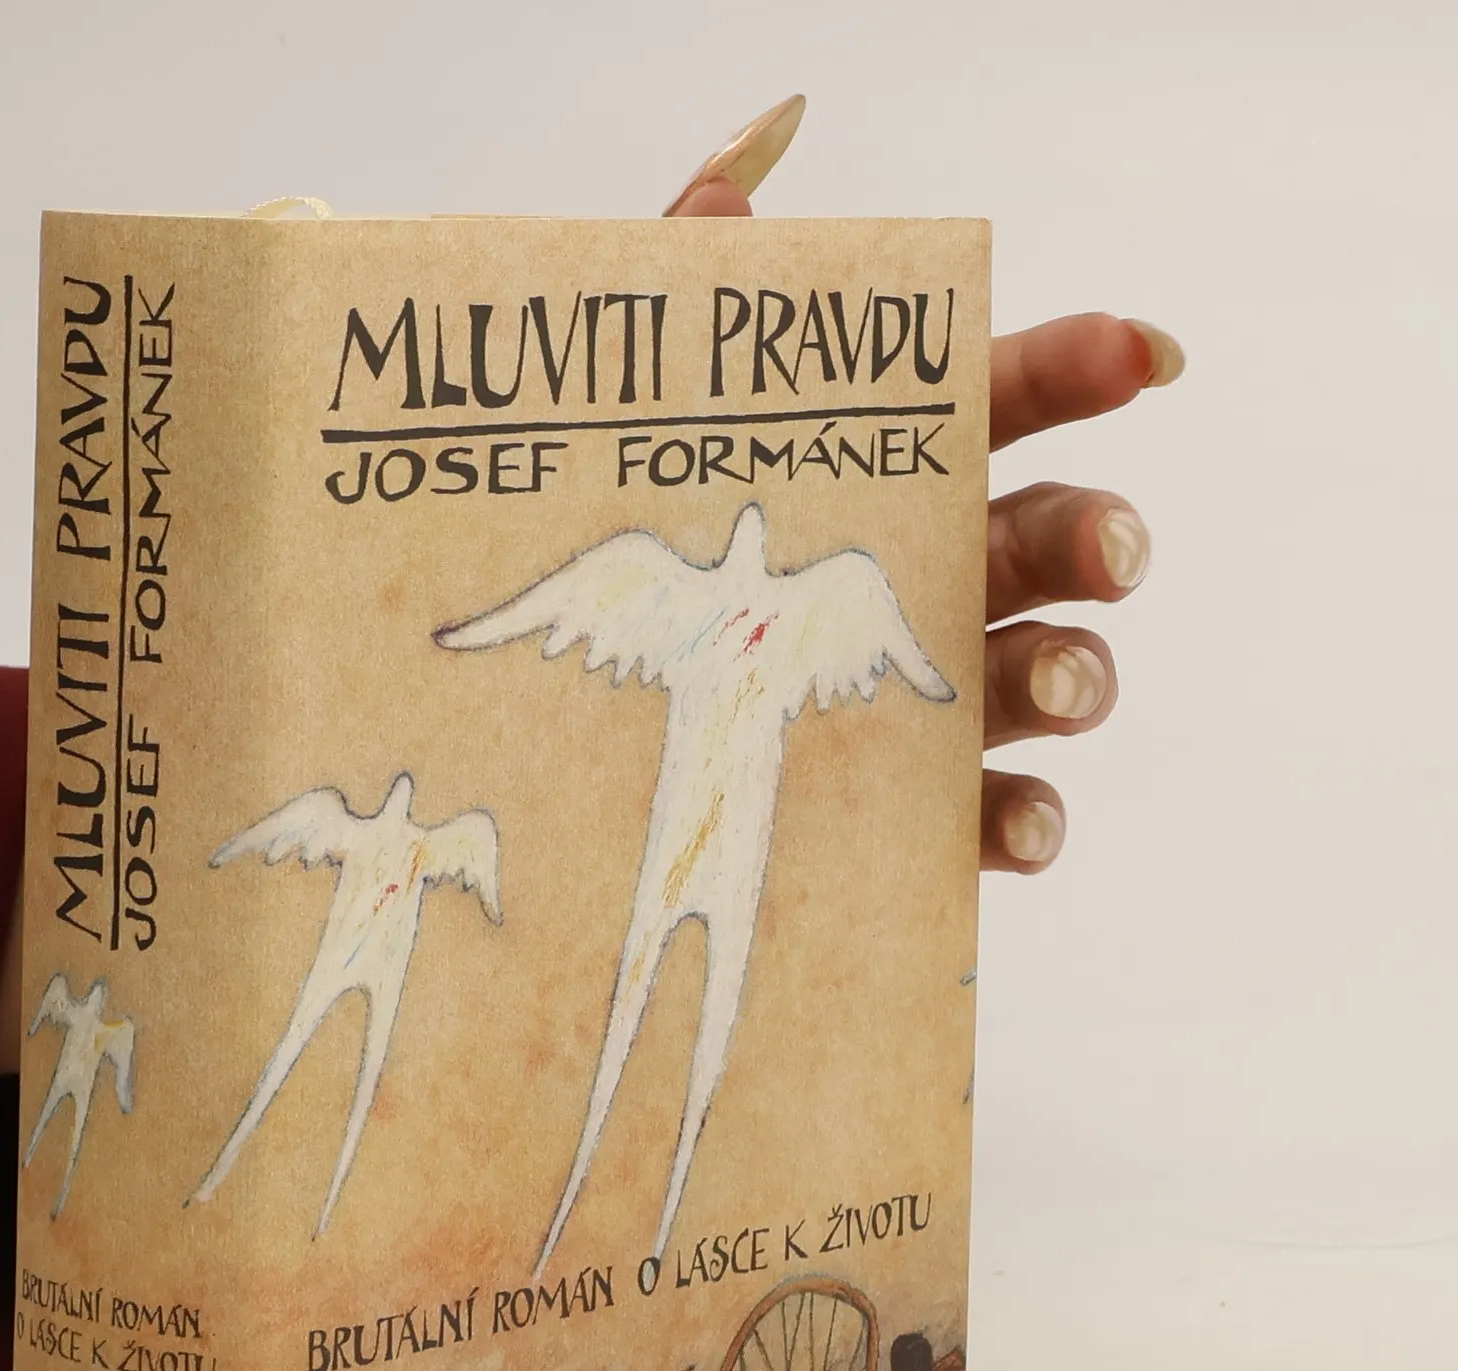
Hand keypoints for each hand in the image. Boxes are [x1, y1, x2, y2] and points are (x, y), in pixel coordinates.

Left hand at [670, 178, 1178, 873]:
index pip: (1003, 403)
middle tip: (1107, 547)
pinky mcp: (920, 804)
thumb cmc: (636, 572)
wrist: (582, 741)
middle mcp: (936, 575)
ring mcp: (940, 694)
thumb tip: (725, 197)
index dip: (1077, 371)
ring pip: (1046, 673)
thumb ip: (688, 323)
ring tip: (1061, 680)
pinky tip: (1021, 819)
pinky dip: (1027, 817)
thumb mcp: (634, 445)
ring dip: (1076, 673)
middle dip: (1093, 535)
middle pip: (1046, 540)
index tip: (1142, 356)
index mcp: (891, 476)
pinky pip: (997, 814)